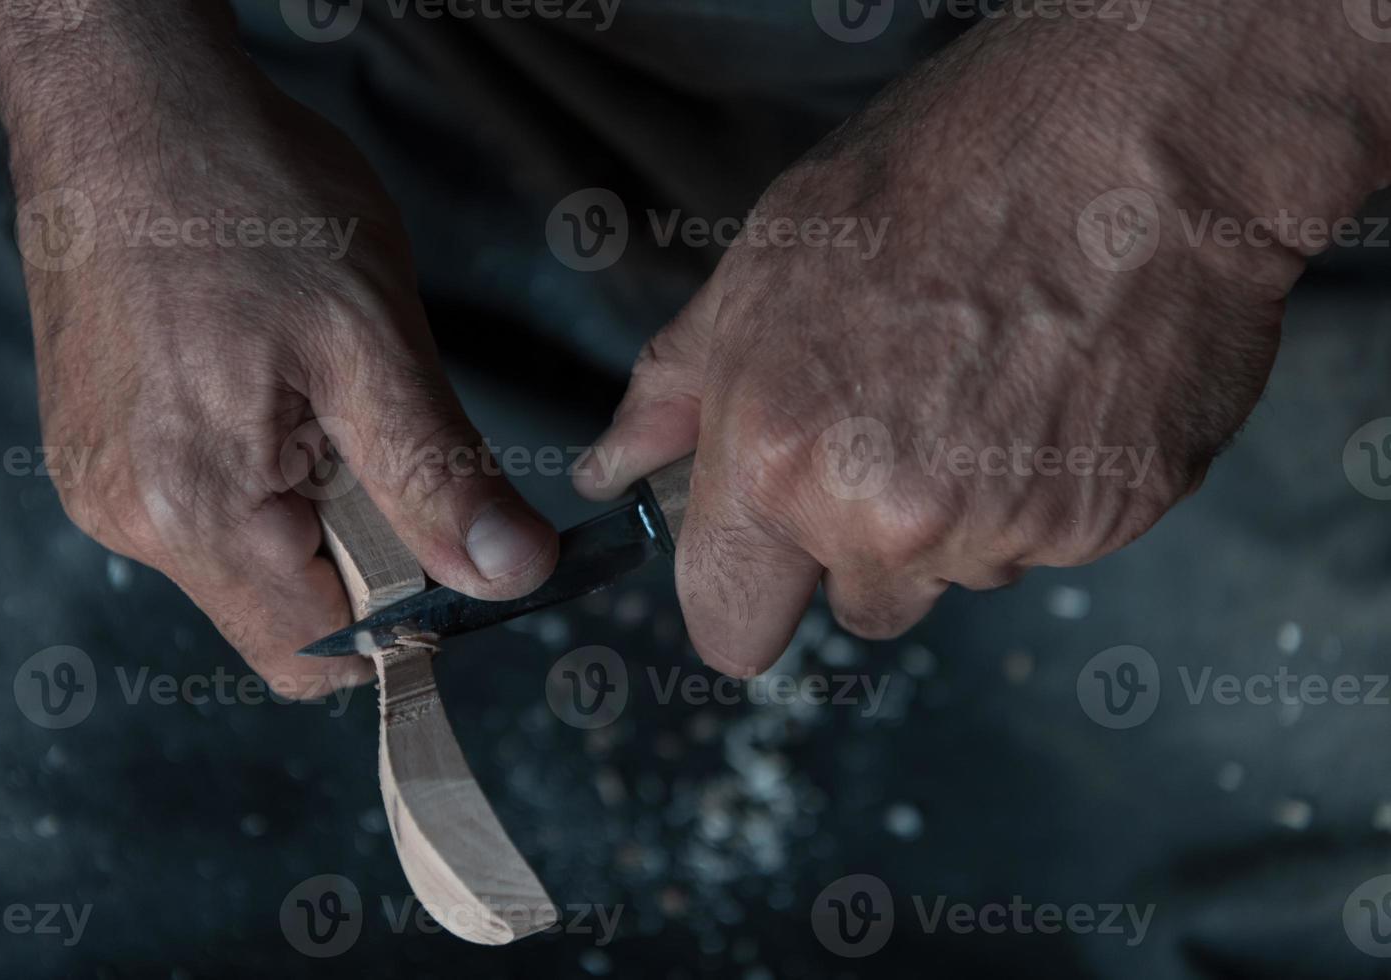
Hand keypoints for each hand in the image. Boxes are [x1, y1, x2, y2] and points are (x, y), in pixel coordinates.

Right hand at [17, 63, 556, 694]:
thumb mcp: (373, 340)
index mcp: (199, 512)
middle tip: (382, 436)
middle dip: (361, 555)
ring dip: (313, 508)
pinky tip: (272, 386)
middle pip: (284, 613)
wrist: (130, 104)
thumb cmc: (249, 200)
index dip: (404, 622)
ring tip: (320, 392)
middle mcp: (131, 519)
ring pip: (249, 561)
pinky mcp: (100, 446)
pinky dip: (265, 474)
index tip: (449, 545)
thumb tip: (511, 575)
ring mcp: (104, 484)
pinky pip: (206, 507)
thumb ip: (439, 476)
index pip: (319, 655)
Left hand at [576, 5, 1389, 674]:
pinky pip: (1051, 544)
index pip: (728, 625)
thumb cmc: (939, 176)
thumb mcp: (764, 263)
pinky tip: (1056, 390)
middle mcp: (883, 517)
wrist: (1134, 134)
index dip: (742, 602)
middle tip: (902, 421)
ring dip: (965, 512)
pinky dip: (1050, 489)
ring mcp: (1003, 528)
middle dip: (864, 545)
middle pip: (858, 607)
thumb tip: (608, 471)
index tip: (762, 573)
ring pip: (961, 574)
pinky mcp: (1104, 522)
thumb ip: (677, 391)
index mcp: (778, 460)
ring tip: (991, 383)